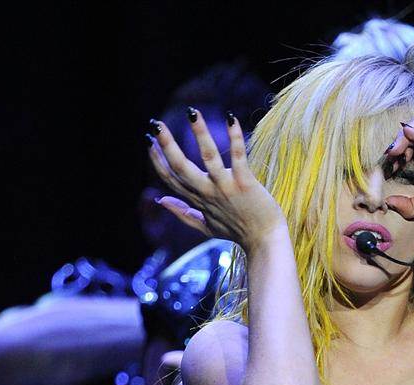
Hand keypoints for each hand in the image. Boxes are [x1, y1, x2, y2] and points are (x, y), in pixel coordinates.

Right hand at [145, 108, 283, 252]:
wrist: (264, 242)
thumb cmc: (237, 232)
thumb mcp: (205, 226)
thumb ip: (182, 213)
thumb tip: (160, 200)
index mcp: (198, 200)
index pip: (170, 178)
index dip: (157, 160)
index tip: (148, 141)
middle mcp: (208, 192)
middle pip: (181, 166)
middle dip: (166, 145)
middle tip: (155, 125)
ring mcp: (226, 187)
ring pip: (208, 157)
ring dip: (200, 133)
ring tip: (192, 113)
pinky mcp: (246, 183)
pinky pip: (238, 156)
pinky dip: (234, 137)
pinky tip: (231, 118)